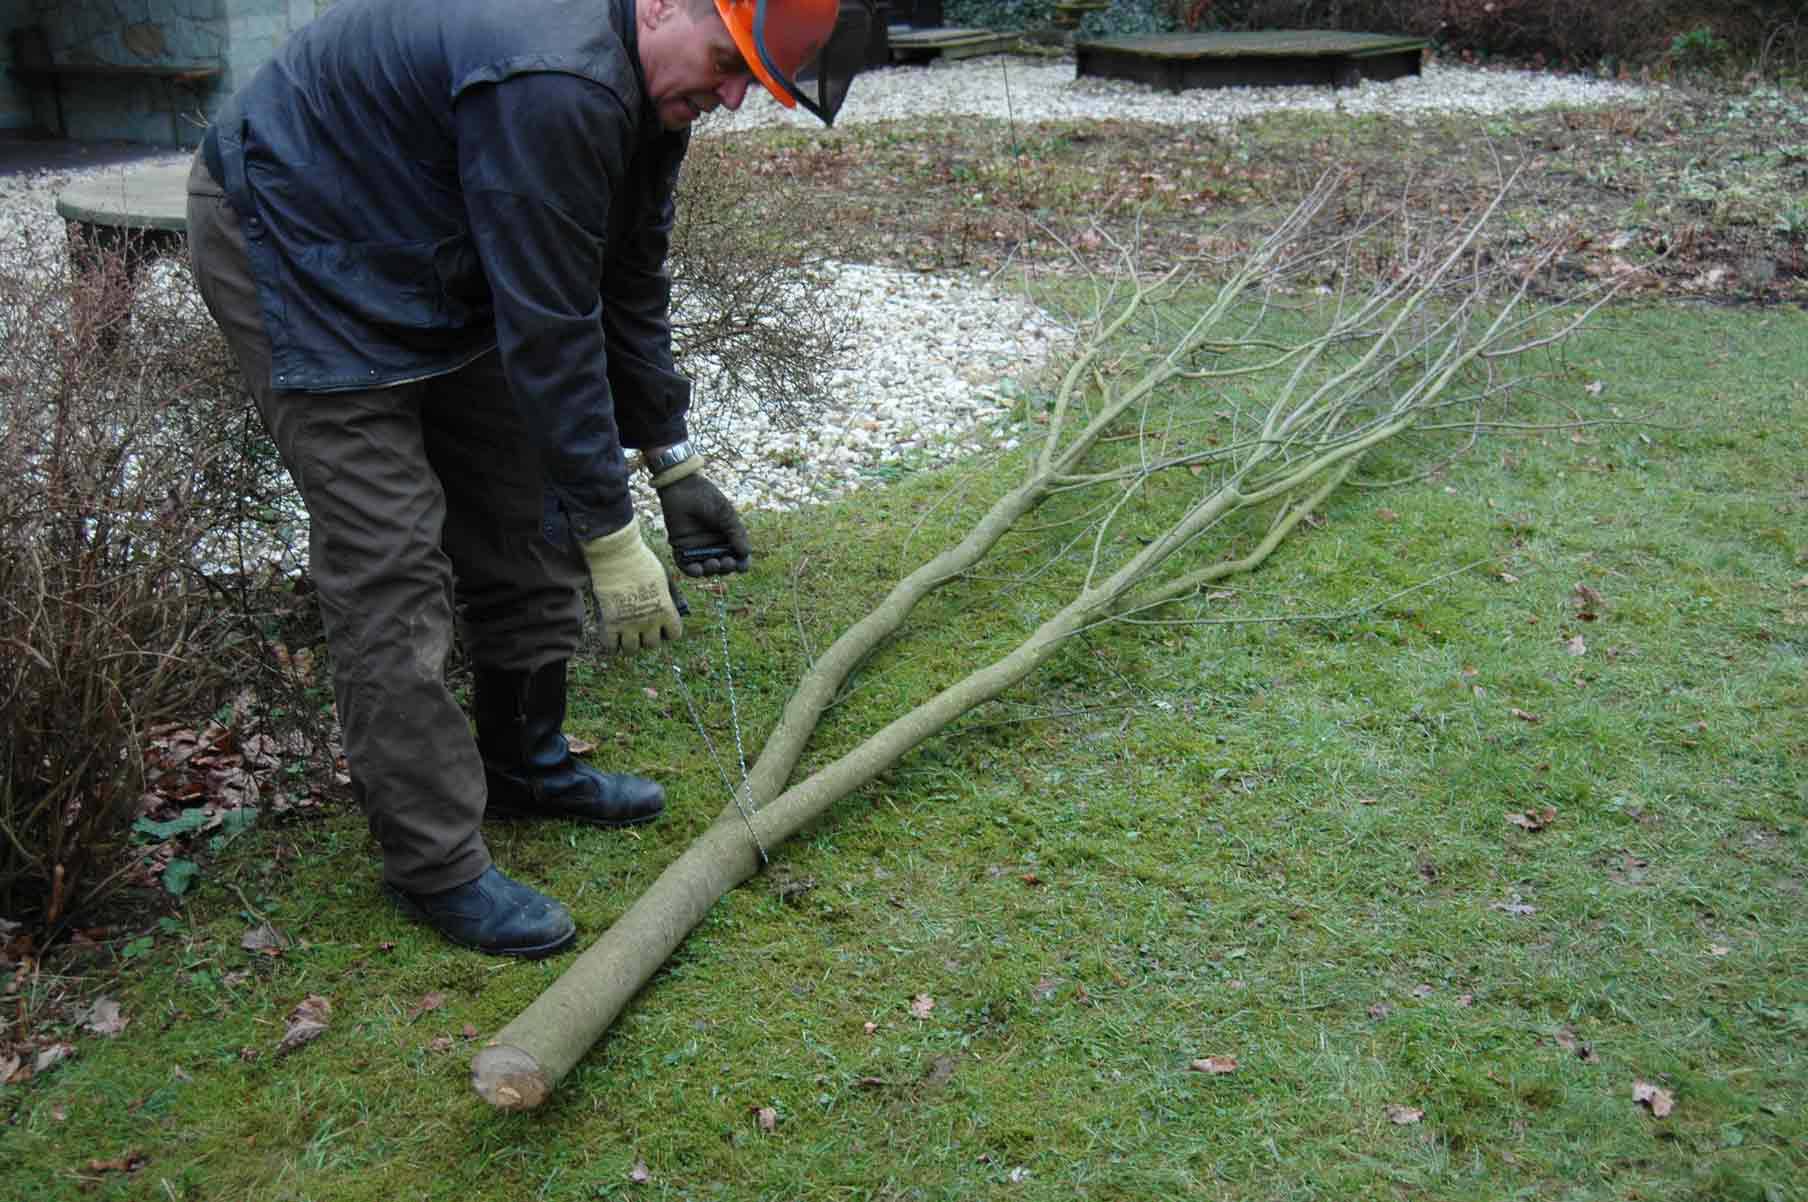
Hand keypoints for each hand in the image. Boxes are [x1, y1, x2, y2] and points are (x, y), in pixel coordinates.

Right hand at [580, 522, 681, 650]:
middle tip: (640, 627)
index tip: (661, 625)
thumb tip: (675, 608)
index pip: (674, 634)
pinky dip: (611, 644)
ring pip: (632, 650)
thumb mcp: (664, 578)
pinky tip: (611, 635)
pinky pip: (611, 646)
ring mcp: (629, 624)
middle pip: (652, 644)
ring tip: (625, 633)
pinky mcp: (610, 623)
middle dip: (647, 637)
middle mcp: (650, 621)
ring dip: (630, 643)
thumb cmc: (641, 560)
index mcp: (666, 610)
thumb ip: (669, 597)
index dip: (668, 630)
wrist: (617, 553)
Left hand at [656, 469, 750, 576]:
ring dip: (711, 570)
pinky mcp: (681, 549)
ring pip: (706, 568)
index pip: (738, 557)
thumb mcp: (725, 514)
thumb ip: (736, 533)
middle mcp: (714, 546)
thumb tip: (746, 552)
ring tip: (713, 564)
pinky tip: (697, 570)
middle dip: (726, 568)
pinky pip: (686, 566)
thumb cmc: (706, 497)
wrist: (682, 487)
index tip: (741, 565)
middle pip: (723, 566)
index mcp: (728, 537)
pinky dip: (692, 571)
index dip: (741, 564)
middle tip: (726, 562)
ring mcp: (698, 549)